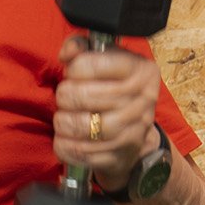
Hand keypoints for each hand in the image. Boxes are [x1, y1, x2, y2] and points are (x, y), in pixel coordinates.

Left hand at [54, 36, 160, 191]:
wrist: (133, 134)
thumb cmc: (113, 89)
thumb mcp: (105, 59)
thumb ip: (83, 47)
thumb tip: (68, 52)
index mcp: (141, 71)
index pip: (92, 64)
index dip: (73, 69)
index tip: (75, 73)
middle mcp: (141, 101)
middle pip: (81, 95)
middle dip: (65, 96)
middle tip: (67, 97)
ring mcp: (132, 132)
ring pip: (78, 125)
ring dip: (62, 121)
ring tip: (65, 117)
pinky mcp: (118, 157)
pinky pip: (77, 152)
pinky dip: (64, 145)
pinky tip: (66, 138)